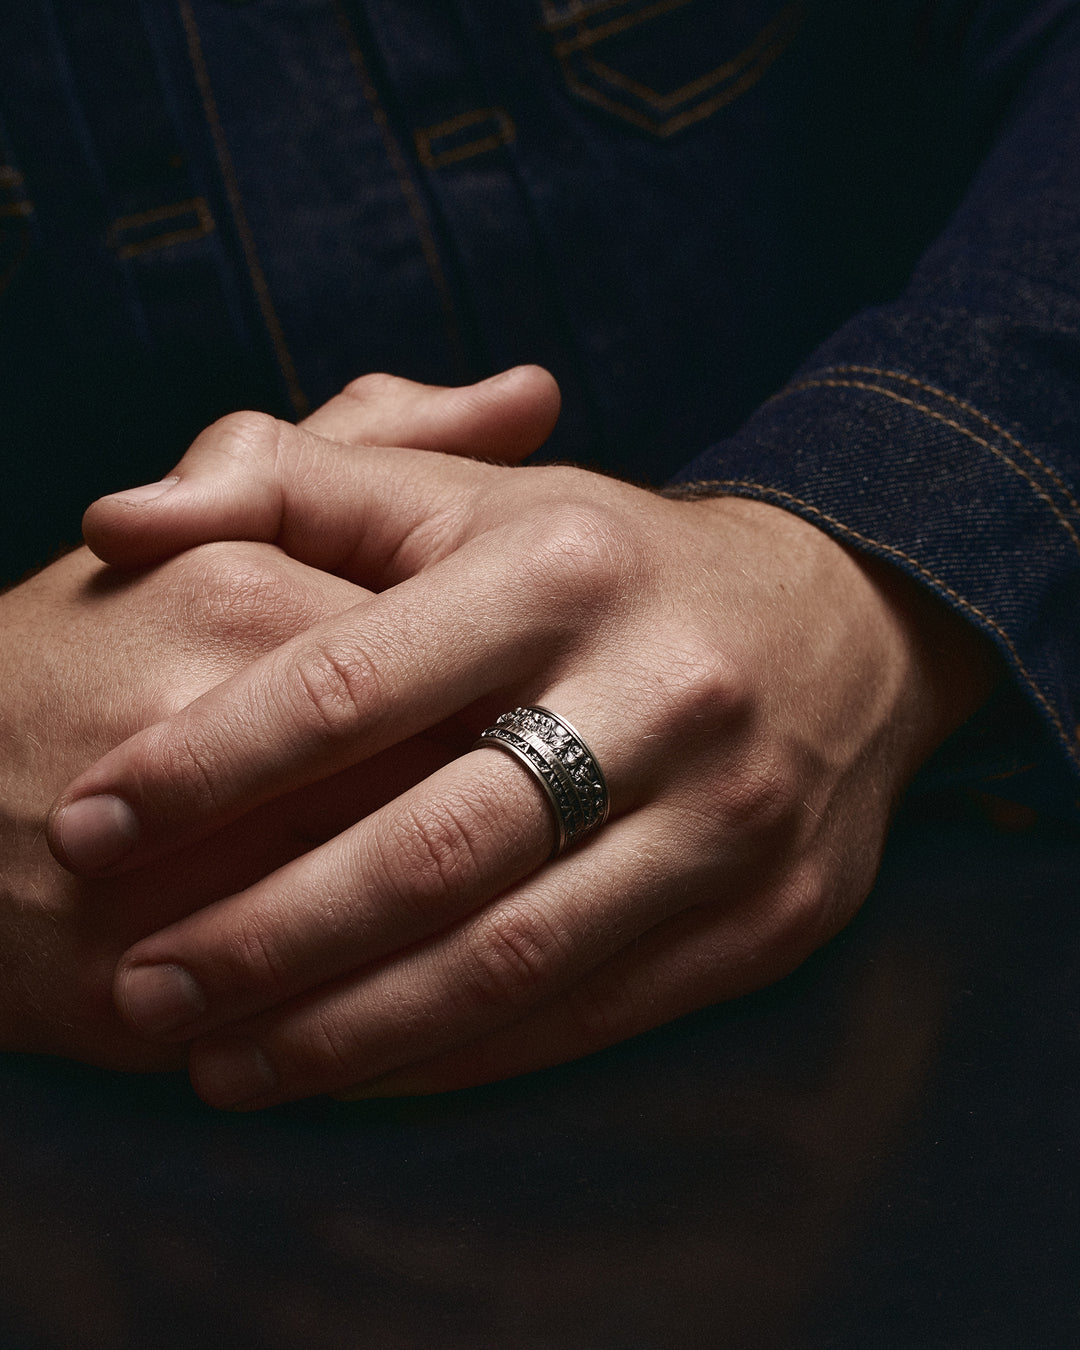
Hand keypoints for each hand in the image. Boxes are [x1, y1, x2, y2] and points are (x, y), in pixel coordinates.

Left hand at [53, 389, 995, 1106]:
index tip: (89, 825)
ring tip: (219, 1060)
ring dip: (345, 1029)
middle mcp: (662, 692)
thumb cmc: (609, 563)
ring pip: (507, 959)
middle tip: (139, 985)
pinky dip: (455, 1054)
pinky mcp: (768, 916)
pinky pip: (586, 1013)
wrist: (839, 628)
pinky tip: (355, 1066)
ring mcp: (729, 817)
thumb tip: (115, 516)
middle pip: (428, 850)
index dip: (205, 764)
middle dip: (261, 935)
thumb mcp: (467, 498)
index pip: (352, 681)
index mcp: (564, 569)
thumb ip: (288, 488)